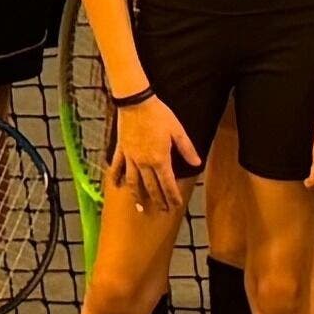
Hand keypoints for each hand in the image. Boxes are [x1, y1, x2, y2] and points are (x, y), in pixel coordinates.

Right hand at [108, 94, 201, 211]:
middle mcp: (144, 163)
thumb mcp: (177, 130)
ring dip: (137, 196)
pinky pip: (117, 167)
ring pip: (133, 182)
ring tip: (140, 207)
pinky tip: (116, 187)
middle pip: (151, 186)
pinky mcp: (121, 150)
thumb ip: (186, 149)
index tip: (176, 205)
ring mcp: (131, 158)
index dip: (173, 196)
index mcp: (160, 159)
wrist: (136, 103)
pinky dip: (115, 178)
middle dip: (158, 200)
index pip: (168, 183)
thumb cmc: (159, 115)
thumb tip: (197, 163)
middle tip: (162, 210)